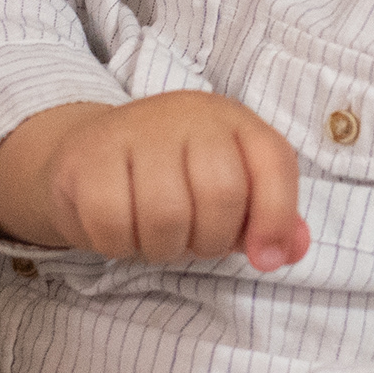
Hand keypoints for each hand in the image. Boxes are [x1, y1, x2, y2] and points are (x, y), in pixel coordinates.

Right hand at [0, 93, 309, 268]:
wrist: (91, 153)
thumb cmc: (173, 179)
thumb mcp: (231, 192)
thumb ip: (268, 220)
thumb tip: (287, 250)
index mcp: (234, 121)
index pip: (274, 162)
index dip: (275, 219)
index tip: (264, 258)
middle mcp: (188, 114)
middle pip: (221, 194)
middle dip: (209, 240)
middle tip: (191, 240)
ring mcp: (133, 129)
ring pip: (165, 215)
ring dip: (162, 248)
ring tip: (155, 236)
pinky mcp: (86, 155)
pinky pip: (112, 223)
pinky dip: (118, 246)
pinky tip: (119, 232)